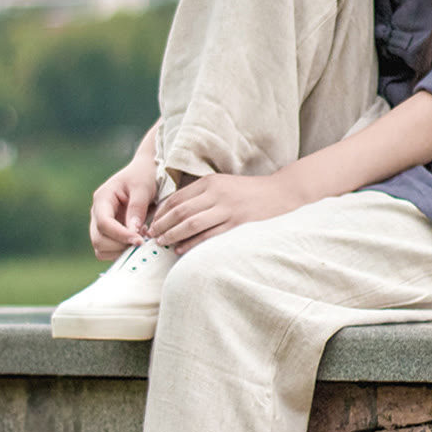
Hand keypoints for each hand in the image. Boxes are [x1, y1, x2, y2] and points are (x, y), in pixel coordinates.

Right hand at [90, 154, 157, 259]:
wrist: (146, 170)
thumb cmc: (144, 175)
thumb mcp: (143, 187)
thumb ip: (137, 208)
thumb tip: (133, 232)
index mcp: (102, 198)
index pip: (104, 223)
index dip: (120, 235)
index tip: (139, 241)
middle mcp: (98, 212)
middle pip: (98, 239)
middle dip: (120, 245)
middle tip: (143, 242)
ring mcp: (101, 223)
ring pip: (101, 248)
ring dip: (120, 250)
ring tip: (141, 239)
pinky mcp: (109, 231)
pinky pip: (109, 249)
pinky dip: (122, 250)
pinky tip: (138, 238)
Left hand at [148, 173, 303, 254]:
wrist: (280, 192)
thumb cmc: (249, 191)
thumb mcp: (224, 184)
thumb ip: (202, 194)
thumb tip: (175, 211)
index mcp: (211, 182)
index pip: (177, 197)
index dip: (160, 212)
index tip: (151, 223)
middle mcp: (217, 193)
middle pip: (180, 211)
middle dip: (162, 225)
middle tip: (151, 236)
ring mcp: (227, 208)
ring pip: (191, 223)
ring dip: (173, 235)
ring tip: (162, 244)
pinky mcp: (237, 223)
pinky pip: (209, 235)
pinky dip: (192, 243)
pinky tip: (181, 250)